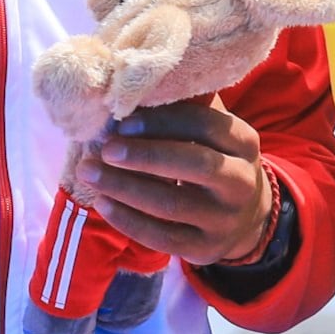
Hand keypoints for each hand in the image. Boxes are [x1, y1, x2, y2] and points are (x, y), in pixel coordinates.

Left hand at [71, 100, 279, 266]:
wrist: (245, 220)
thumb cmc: (215, 161)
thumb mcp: (214, 135)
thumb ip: (185, 109)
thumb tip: (132, 84)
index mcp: (244, 142)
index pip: (206, 125)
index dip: (163, 122)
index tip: (124, 121)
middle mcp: (241, 181)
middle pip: (194, 165)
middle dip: (144, 156)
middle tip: (104, 149)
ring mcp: (225, 219)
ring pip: (172, 203)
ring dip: (125, 188)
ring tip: (89, 173)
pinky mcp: (205, 249)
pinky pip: (163, 238)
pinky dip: (129, 221)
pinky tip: (103, 204)